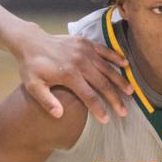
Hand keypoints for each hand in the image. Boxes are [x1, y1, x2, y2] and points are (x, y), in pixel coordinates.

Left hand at [18, 30, 132, 121]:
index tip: (106, 119)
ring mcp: (85, 51)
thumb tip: (59, 115)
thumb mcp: (33, 86)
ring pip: (107, 68)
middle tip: (124, 111)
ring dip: (119, 80)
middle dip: (114, 99)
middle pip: (102, 84)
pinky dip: (116, 57)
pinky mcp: (86, 43)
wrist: (31, 42)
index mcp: (69, 75)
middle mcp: (80, 63)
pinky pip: (104, 50)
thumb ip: (46, 101)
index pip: (89, 95)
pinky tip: (126, 65)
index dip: (98, 108)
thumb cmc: (32, 67)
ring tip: (130, 91)